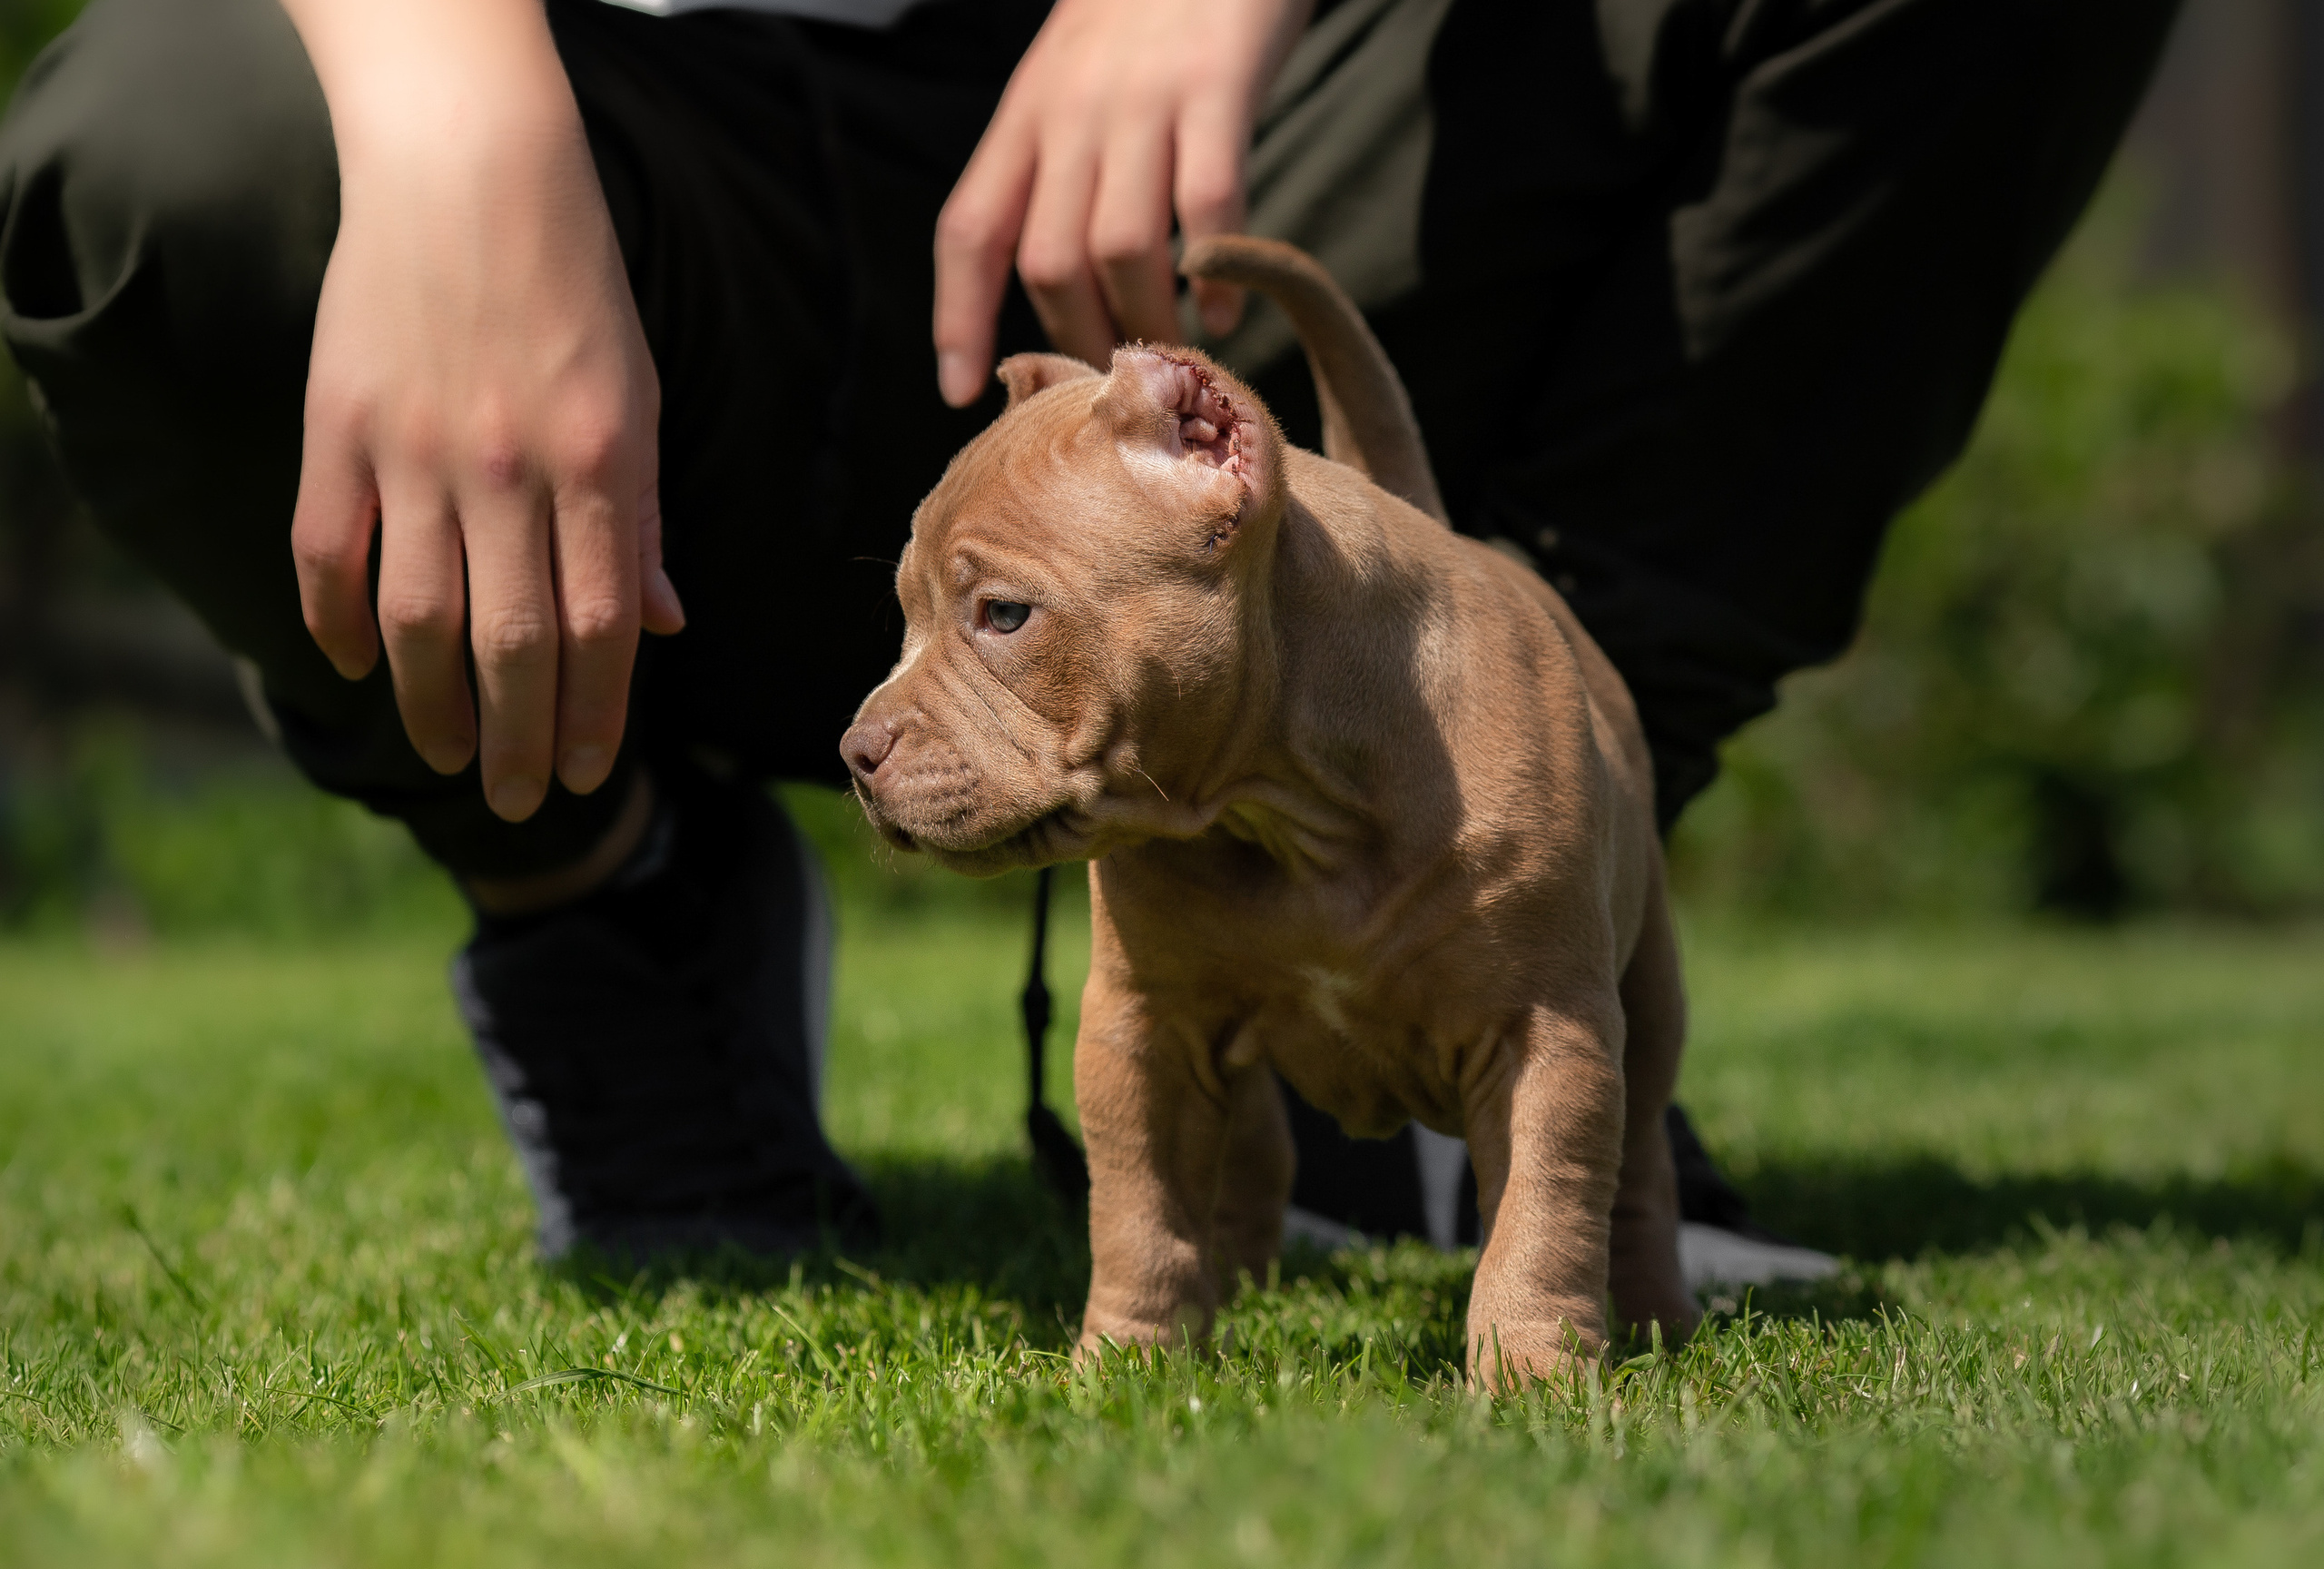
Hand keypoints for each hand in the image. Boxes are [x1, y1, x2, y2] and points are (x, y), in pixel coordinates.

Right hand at [283, 0, 682, 823]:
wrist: (472, 175)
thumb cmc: (577, 295)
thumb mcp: (641, 402)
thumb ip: (641, 521)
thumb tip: (660, 629)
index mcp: (599, 467)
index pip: (599, 629)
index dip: (597, 715)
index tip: (592, 774)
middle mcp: (507, 471)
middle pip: (511, 645)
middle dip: (523, 740)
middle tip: (527, 803)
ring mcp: (413, 451)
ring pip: (416, 618)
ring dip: (431, 706)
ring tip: (450, 759)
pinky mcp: (338, 425)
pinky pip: (325, 549)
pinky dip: (335, 617)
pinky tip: (354, 666)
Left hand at [932, 0, 1313, 406]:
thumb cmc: (1145, 14)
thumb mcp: (1070, 78)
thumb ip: (1055, 164)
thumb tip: (1055, 283)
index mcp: (1025, 115)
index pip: (970, 228)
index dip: (956, 316)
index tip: (959, 390)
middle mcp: (1071, 112)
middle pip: (1047, 260)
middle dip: (1077, 339)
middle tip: (1113, 383)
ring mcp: (1144, 101)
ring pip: (1119, 249)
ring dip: (1146, 321)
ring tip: (1171, 353)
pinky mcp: (1217, 90)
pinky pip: (1207, 208)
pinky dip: (1214, 275)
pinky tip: (1226, 308)